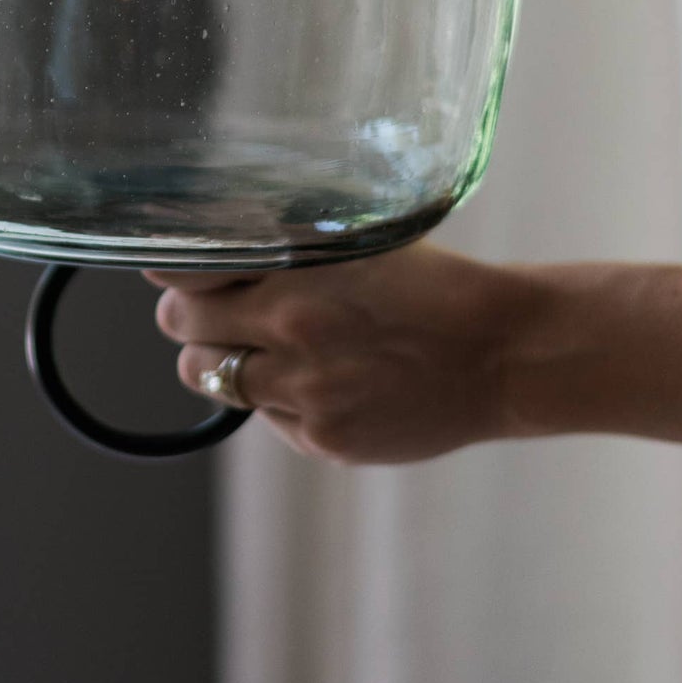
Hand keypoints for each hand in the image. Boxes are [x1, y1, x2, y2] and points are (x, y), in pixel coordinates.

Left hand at [149, 245, 528, 464]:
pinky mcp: (323, 439)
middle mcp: (289, 337)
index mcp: (296, 277)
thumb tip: (219, 254)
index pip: (182, 273)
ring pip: (211, 378)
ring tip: (260, 348)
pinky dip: (278, 399)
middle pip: (181, 328)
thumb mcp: (358, 243)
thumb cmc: (435, 286)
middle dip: (190, 317)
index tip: (182, 268)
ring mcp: (304, 394)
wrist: (504, 353)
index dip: (178, 269)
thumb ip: (288, 249)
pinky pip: (267, 417)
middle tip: (211, 310)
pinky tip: (323, 380)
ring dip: (221, 361)